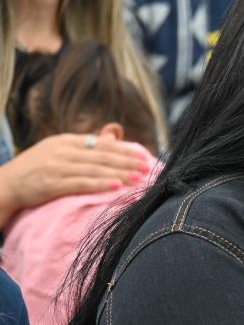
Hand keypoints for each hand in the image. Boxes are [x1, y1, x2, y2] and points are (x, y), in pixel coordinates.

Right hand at [0, 133, 149, 225]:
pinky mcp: (51, 183)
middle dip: (128, 162)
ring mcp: (56, 167)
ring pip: (95, 169)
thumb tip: (112, 138)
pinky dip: (100, 184)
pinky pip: (81, 183)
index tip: (144, 156)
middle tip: (148, 167)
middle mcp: (63, 151)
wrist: (4, 184)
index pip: (101, 145)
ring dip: (120, 173)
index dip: (124, 151)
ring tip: (140, 178)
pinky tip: (116, 186)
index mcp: (65, 141)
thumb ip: (85, 146)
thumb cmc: (35, 169)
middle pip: (102, 156)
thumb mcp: (59, 151)